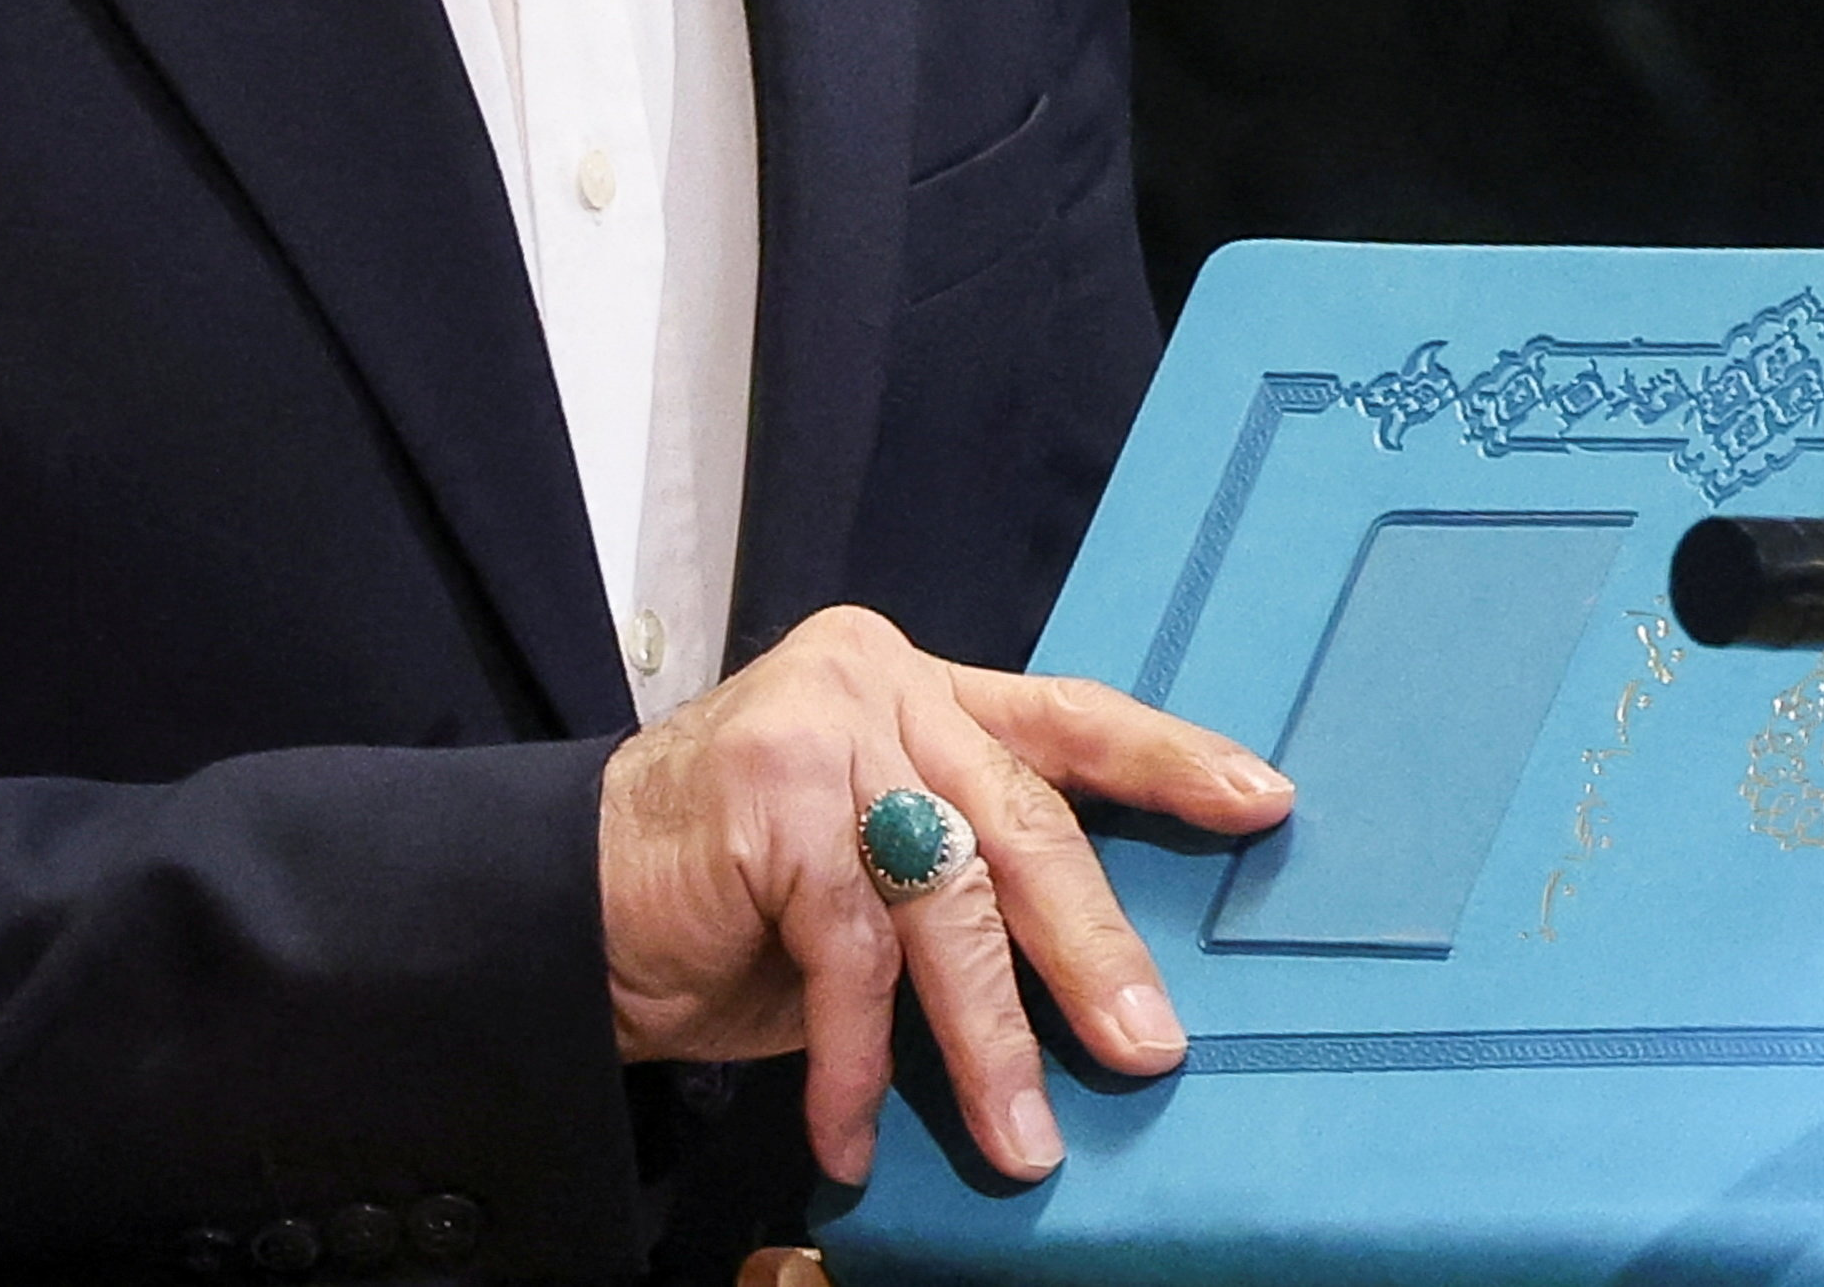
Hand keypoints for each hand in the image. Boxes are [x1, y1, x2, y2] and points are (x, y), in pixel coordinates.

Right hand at [599, 606, 1291, 1188]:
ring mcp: (821, 728)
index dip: (1169, 762)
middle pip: (1022, 819)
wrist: (557, 904)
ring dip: (986, 1038)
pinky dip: (853, 1062)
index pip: (1068, 716)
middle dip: (1093, 948)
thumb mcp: (869, 876)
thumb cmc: (729, 903)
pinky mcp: (767, 796)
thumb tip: (1105, 987)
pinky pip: (848, 953)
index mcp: (919, 685)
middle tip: (1152, 1048)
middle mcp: (879, 682)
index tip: (1266, 802)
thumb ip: (965, 885)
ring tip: (1023, 1140)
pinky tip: (852, 1138)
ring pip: (944, 897)